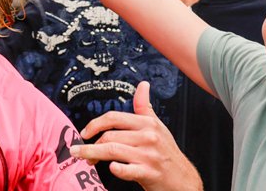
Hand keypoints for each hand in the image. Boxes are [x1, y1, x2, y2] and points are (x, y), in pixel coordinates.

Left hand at [74, 82, 203, 190]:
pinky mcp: (149, 173)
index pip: (114, 117)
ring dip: (92, 154)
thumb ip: (145, 107)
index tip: (84, 132)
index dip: (94, 124)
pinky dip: (116, 169)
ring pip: (112, 150)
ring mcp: (149, 155)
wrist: (184, 181)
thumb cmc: (167, 153)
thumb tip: (142, 85)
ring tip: (84, 159)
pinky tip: (111, 168)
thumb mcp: (158, 127)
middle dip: (91, 144)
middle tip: (81, 151)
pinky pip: (127, 169)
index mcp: (147, 124)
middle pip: (109, 135)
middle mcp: (148, 137)